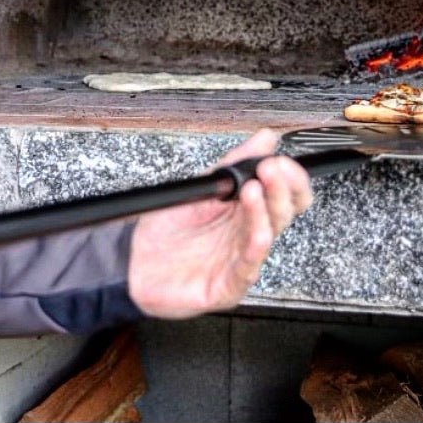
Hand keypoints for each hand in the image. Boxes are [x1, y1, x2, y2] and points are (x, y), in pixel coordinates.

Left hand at [127, 129, 311, 318]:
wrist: (133, 263)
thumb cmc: (166, 231)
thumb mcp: (201, 189)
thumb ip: (233, 163)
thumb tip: (265, 138)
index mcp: (245, 212)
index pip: (284, 196)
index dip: (290, 179)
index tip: (280, 161)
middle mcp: (246, 235)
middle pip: (281, 213)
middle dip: (281, 189)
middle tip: (272, 168)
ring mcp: (239, 260)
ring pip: (266, 235)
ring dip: (264, 211)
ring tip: (255, 188)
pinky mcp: (227, 285)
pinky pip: (247, 267)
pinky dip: (254, 247)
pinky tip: (258, 232)